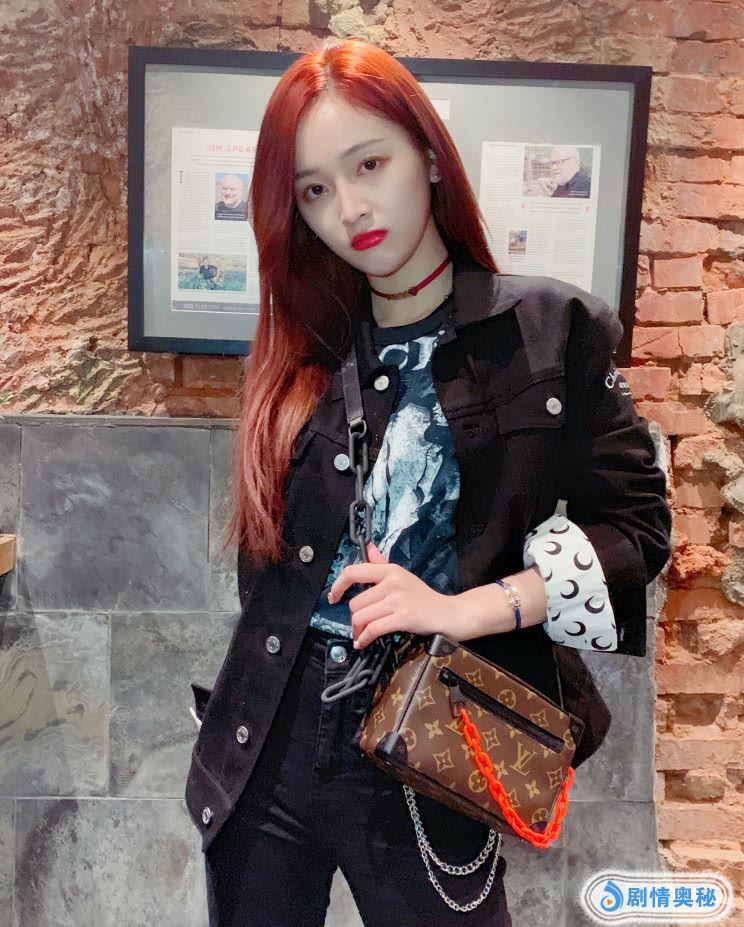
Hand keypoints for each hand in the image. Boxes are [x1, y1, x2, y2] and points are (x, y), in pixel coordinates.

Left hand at [327, 542, 483, 648]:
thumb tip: (368, 547)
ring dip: (358, 630)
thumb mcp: (403, 576)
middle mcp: (392, 582)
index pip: (354, 572)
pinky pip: (373, 629)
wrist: (449, 614)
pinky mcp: (403, 617)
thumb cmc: (425, 598)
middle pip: (356, 602)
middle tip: (359, 626)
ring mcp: (398, 599)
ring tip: (362, 635)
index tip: (334, 596)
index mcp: (391, 570)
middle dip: (354, 618)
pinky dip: (364, 638)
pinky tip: (363, 642)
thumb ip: (382, 563)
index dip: (338, 585)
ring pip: (361, 616)